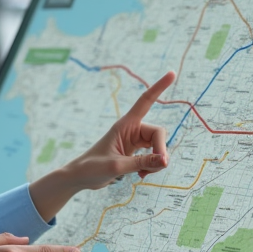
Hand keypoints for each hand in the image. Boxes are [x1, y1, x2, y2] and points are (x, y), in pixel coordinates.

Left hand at [28, 71, 175, 219]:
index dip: (159, 87)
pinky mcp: (135, 153)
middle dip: (161, 150)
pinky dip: (151, 166)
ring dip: (155, 162)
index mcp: (125, 124)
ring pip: (158, 147)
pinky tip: (140, 175)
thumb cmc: (92, 168)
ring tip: (142, 174)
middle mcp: (131, 130)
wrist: (80, 178)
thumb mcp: (117, 166)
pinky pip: (153, 157)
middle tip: (159, 166)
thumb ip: (141, 162)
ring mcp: (134, 141)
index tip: (172, 73)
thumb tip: (165, 161)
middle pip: (158, 133)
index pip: (146, 101)